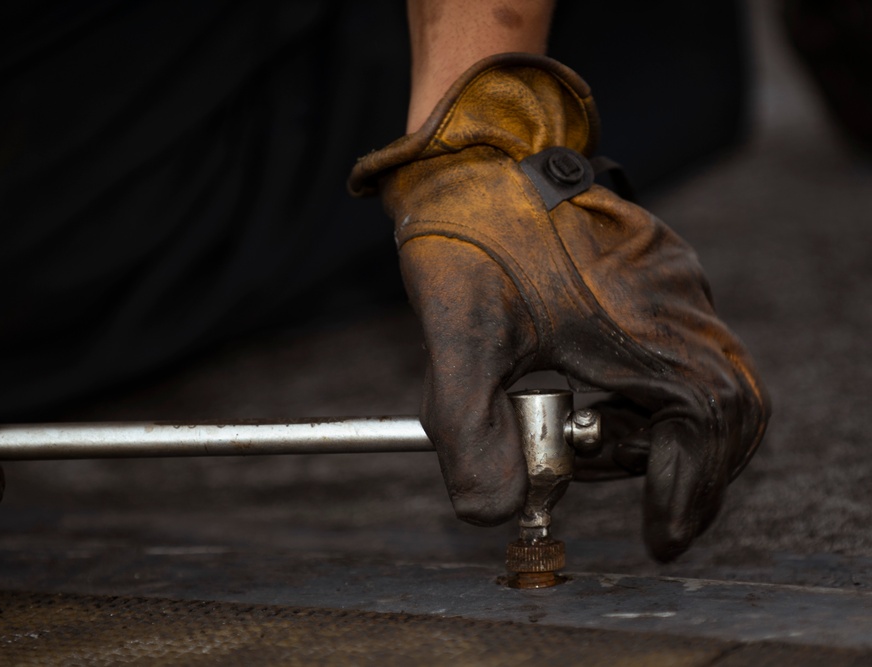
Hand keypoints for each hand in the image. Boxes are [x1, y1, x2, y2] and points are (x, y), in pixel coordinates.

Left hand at [350, 55, 769, 560]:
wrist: (472, 149)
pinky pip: (685, 345)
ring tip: (590, 439)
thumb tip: (493, 513)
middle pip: (725, 410)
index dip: (687, 491)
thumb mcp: (458, 339)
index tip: (659, 539)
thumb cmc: (468, 234)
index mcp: (646, 320)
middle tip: (639, 504)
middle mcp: (679, 298)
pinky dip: (657, 391)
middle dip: (684, 469)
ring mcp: (674, 278)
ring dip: (663, 430)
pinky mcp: (656, 268)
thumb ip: (470, 434)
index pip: (706, 426)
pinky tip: (597, 395)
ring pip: (708, 378)